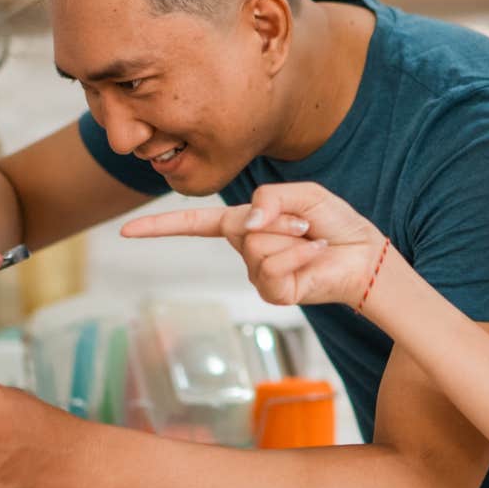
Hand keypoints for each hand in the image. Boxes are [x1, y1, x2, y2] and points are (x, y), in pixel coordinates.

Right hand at [120, 182, 388, 306]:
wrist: (362, 255)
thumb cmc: (333, 223)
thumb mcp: (303, 195)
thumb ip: (271, 198)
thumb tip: (246, 225)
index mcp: (244, 223)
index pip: (194, 224)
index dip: (160, 227)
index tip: (125, 232)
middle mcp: (245, 249)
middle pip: (240, 227)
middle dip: (280, 218)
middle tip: (307, 224)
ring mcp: (257, 274)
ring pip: (258, 248)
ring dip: (293, 239)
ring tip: (312, 240)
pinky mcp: (274, 292)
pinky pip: (274, 268)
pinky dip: (300, 255)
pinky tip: (316, 255)